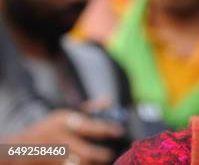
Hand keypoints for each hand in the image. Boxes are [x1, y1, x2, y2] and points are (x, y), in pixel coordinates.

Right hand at [1, 109, 123, 164]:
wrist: (19, 147)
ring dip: (90, 163)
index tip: (119, 130)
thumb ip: (88, 110)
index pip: (91, 125)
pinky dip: (78, 164)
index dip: (108, 129)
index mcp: (63, 121)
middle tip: (108, 154)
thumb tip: (109, 100)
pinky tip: (83, 162)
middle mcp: (58, 138)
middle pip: (86, 152)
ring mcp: (53, 154)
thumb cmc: (46, 130)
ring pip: (78, 164)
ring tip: (99, 160)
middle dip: (100, 155)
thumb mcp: (64, 116)